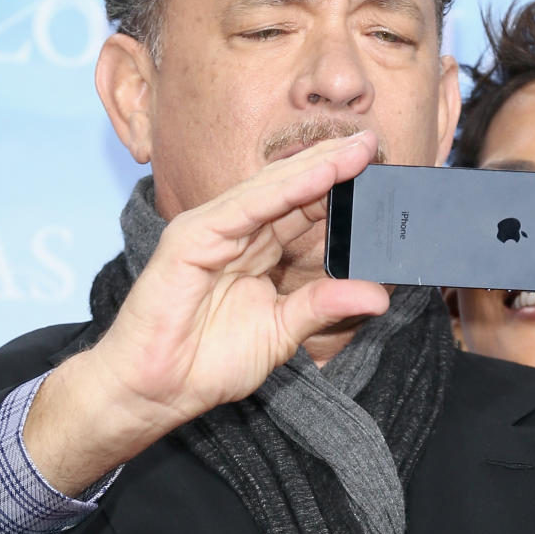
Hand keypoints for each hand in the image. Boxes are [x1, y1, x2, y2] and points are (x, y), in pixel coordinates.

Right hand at [26, 131, 389, 493]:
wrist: (155, 391)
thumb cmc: (207, 362)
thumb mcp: (282, 331)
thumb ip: (324, 305)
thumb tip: (379, 297)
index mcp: (256, 248)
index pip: (302, 207)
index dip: (338, 187)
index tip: (377, 171)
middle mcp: (235, 230)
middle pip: (290, 188)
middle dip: (332, 164)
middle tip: (373, 143)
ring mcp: (211, 229)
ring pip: (272, 188)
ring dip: (316, 168)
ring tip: (356, 150)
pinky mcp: (191, 237)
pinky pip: (246, 207)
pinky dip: (285, 190)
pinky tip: (319, 176)